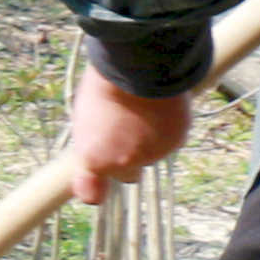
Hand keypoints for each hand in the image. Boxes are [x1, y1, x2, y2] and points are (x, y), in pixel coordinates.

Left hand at [65, 72, 194, 203]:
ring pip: (151, 156)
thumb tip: (97, 156)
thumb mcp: (84, 117)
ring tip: (140, 110)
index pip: (91, 194)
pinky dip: (166, 129)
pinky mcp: (175, 142)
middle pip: (127, 175)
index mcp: (93, 158)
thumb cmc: (104, 86)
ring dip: (148, 140)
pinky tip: (158, 107)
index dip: (94, 190)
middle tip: (124, 132)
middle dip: (127, 160)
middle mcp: (123, 164)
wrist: (136, 65)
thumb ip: (91, 144)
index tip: (94, 186)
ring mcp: (151, 154)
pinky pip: (170, 140)